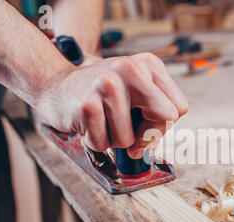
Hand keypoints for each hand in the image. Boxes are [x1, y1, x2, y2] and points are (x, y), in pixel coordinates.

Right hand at [35, 53, 187, 158]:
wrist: (54, 85)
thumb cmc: (99, 95)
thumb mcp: (134, 93)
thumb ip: (154, 114)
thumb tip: (155, 144)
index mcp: (148, 65)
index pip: (179, 108)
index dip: (163, 125)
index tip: (145, 125)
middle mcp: (131, 69)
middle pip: (166, 118)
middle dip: (147, 136)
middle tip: (130, 135)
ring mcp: (108, 85)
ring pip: (129, 140)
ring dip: (114, 140)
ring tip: (102, 122)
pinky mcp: (87, 104)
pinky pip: (103, 144)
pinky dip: (95, 142)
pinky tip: (87, 124)